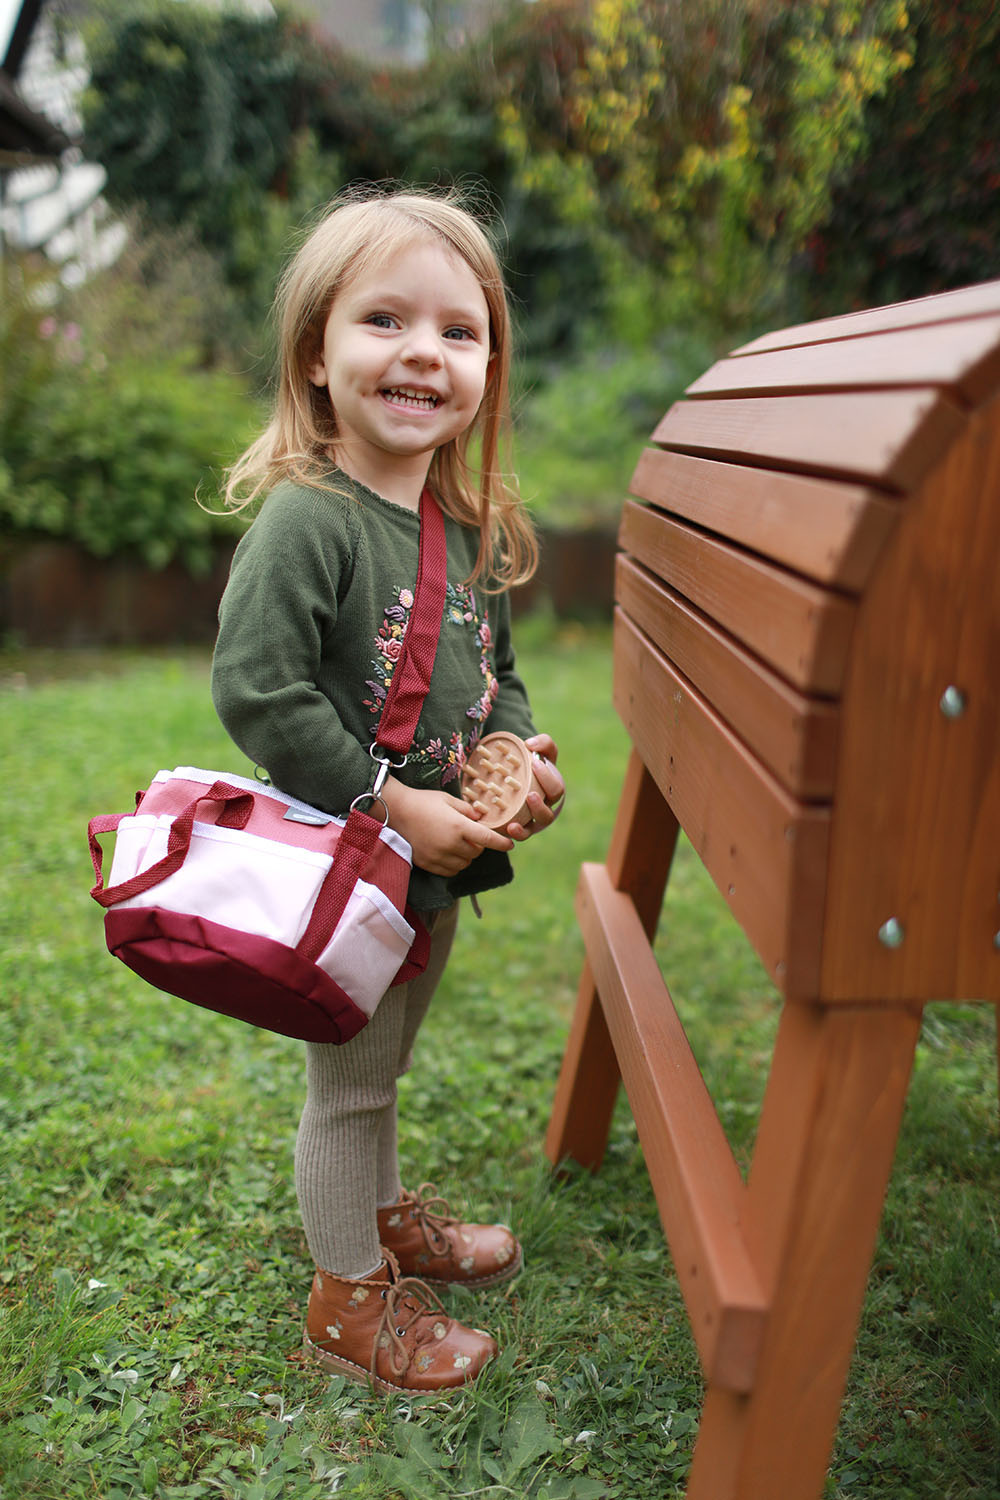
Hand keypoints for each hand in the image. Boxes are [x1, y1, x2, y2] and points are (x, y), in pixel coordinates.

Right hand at [383, 778, 513, 876]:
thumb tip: (480, 819)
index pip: (488, 839)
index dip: (501, 843)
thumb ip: (467, 810)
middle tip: (469, 834)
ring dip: (466, 855)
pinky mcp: (429, 864)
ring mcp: (439, 856)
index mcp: (459, 826)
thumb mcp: (448, 799)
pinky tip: (447, 852)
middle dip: (478, 845)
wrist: (396, 811)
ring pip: (464, 863)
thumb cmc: (423, 801)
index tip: (510, 845)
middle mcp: (451, 844)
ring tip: (457, 843)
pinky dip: (454, 864)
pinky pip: (450, 871)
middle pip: (476, 852)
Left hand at [505, 733, 565, 841]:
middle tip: (530, 792)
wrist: (514, 775)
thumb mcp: (539, 750)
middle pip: (549, 811)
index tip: (535, 763)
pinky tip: (510, 827)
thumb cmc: (530, 763)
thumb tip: (531, 745)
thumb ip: (542, 743)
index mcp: (552, 791)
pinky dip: (518, 833)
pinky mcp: (519, 827)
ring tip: (520, 814)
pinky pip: (521, 834)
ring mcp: (533, 819)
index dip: (548, 777)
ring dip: (530, 821)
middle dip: (540, 803)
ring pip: (537, 825)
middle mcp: (545, 807)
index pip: (556, 788)